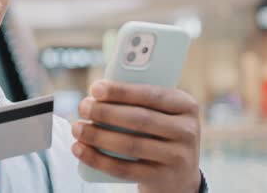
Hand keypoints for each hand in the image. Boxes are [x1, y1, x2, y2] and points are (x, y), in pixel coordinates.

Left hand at [71, 81, 201, 192]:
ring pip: (131, 144)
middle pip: (140, 119)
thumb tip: (98, 94)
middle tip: (83, 107)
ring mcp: (178, 157)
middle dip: (106, 112)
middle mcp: (188, 130)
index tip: (95, 88)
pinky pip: (125, 169)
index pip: (151, 94)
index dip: (121, 91)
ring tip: (78, 128)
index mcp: (186, 105)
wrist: (179, 176)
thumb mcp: (160, 114)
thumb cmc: (159, 133)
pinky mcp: (164, 178)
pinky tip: (81, 150)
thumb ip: (139, 101)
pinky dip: (98, 160)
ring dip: (98, 136)